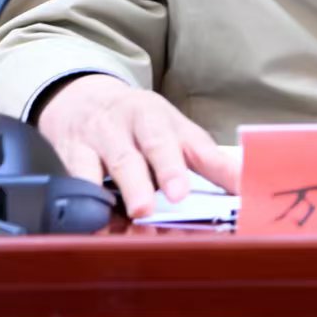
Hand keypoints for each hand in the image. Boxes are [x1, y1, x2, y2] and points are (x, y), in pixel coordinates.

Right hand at [37, 74, 240, 217]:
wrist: (80, 99)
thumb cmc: (137, 125)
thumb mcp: (173, 132)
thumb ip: (207, 161)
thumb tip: (243, 188)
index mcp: (167, 119)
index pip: (196, 143)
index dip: (215, 165)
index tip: (235, 188)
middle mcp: (136, 122)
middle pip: (156, 141)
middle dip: (168, 167)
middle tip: (178, 193)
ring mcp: (103, 135)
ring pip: (118, 159)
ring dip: (131, 185)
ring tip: (140, 210)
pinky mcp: (73, 153)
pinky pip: (80, 174)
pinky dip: (87, 195)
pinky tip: (95, 217)